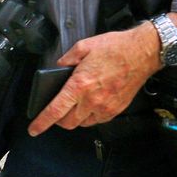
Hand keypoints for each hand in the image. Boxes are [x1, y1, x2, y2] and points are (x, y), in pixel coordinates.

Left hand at [28, 22, 160, 135]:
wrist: (143, 52)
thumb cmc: (116, 48)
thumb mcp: (84, 46)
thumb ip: (66, 60)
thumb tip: (57, 69)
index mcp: (79, 85)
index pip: (55, 111)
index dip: (42, 123)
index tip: (34, 129)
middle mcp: (91, 100)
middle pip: (67, 123)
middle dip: (58, 120)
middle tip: (57, 111)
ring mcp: (104, 107)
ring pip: (81, 124)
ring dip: (75, 118)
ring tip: (76, 105)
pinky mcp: (115, 110)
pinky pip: (96, 121)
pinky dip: (89, 117)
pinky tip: (90, 104)